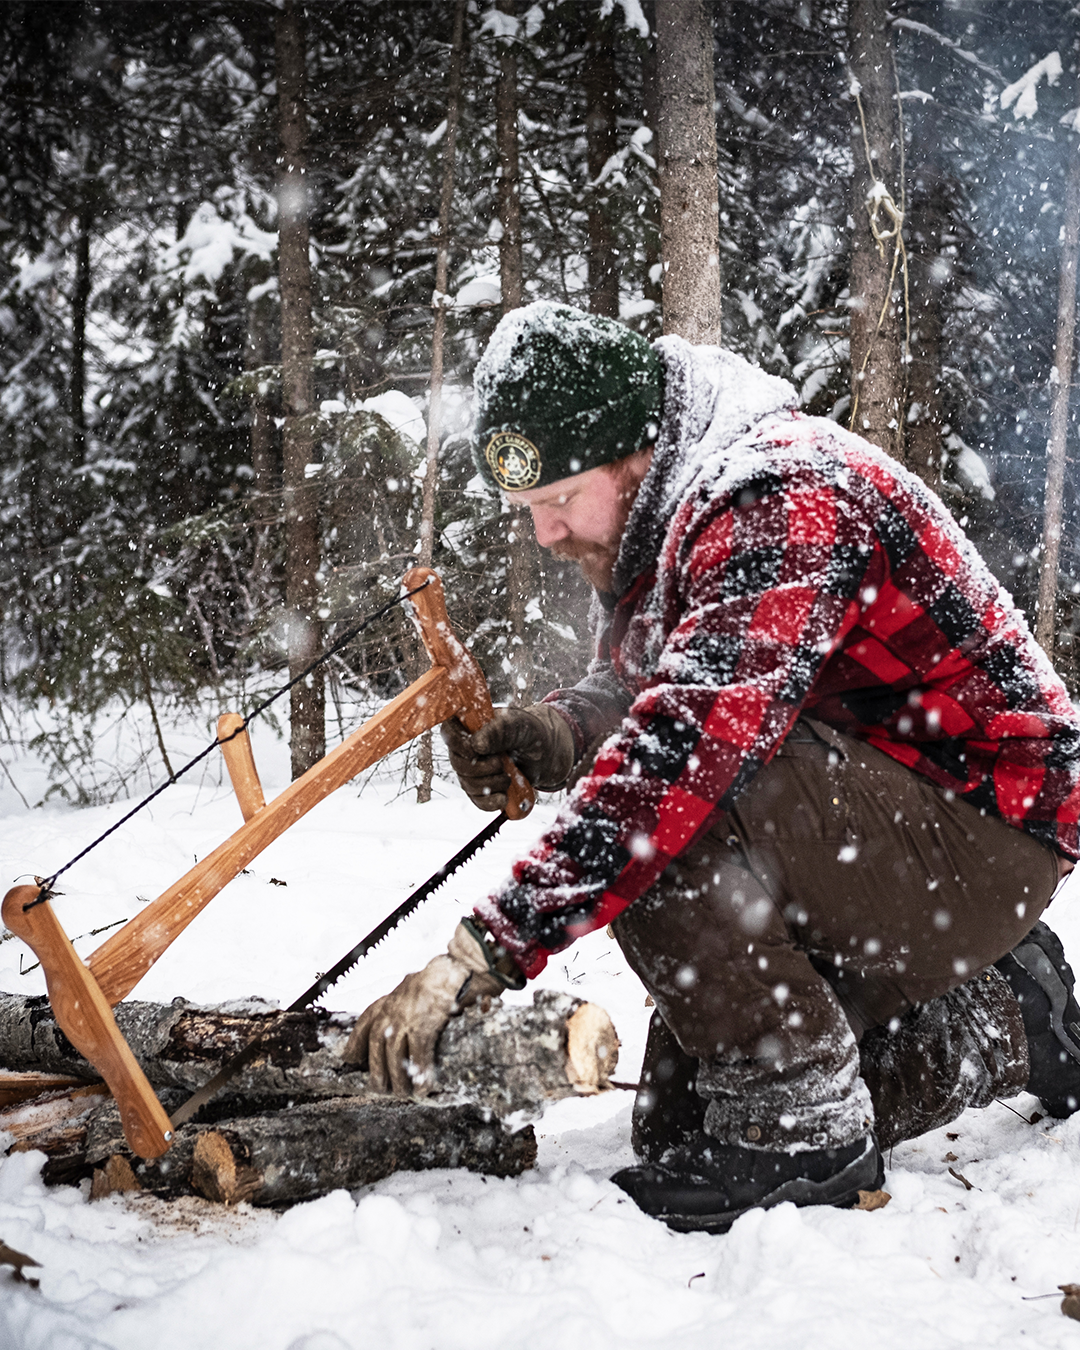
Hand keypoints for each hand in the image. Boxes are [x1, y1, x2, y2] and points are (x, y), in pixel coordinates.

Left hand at [341, 920, 522, 1094]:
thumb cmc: (439, 979)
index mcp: (388, 1001)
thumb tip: (407, 1021)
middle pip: (376, 1046)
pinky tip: (423, 1087)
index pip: (364, 1024)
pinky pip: (418, 1057)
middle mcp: (391, 1011)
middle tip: (379, 1088)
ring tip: (403, 1093)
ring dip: (398, 1077)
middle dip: (376, 1069)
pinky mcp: (423, 1027)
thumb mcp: (413, 988)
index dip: (355, 1043)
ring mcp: (405, 1020)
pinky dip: (420, 1073)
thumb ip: (405, 1003)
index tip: (349, 1059)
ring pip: (394, 1055)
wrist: (455, 969)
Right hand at [441, 704, 574, 811]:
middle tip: (502, 763)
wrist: (548, 753)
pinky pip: (478, 800)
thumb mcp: (519, 725)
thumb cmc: (531, 731)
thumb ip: (498, 731)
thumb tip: (475, 745)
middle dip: (481, 769)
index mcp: (471, 725)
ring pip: (468, 784)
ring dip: (490, 785)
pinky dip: (491, 802)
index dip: (458, 744)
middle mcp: (467, 747)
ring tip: (509, 778)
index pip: (448, 732)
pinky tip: (504, 799)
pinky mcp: (484, 788)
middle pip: (458, 763)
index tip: (477, 750)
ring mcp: (474, 769)